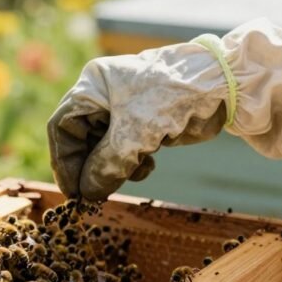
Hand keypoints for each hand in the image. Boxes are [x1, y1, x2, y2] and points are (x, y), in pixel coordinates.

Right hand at [47, 43, 228, 199]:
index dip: (63, 161)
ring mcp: (124, 109)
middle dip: (90, 167)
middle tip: (95, 196)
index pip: (62, 126)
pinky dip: (132, 164)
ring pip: (104, 148)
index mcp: (91, 86)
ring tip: (129, 176)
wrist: (220, 87)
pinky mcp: (144, 123)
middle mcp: (103, 95)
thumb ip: (104, 167)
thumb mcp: (131, 136)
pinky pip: (125, 151)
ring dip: (114, 168)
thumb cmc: (169, 99)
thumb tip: (86, 194)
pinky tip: (147, 166)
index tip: (72, 191)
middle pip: (81, 139)